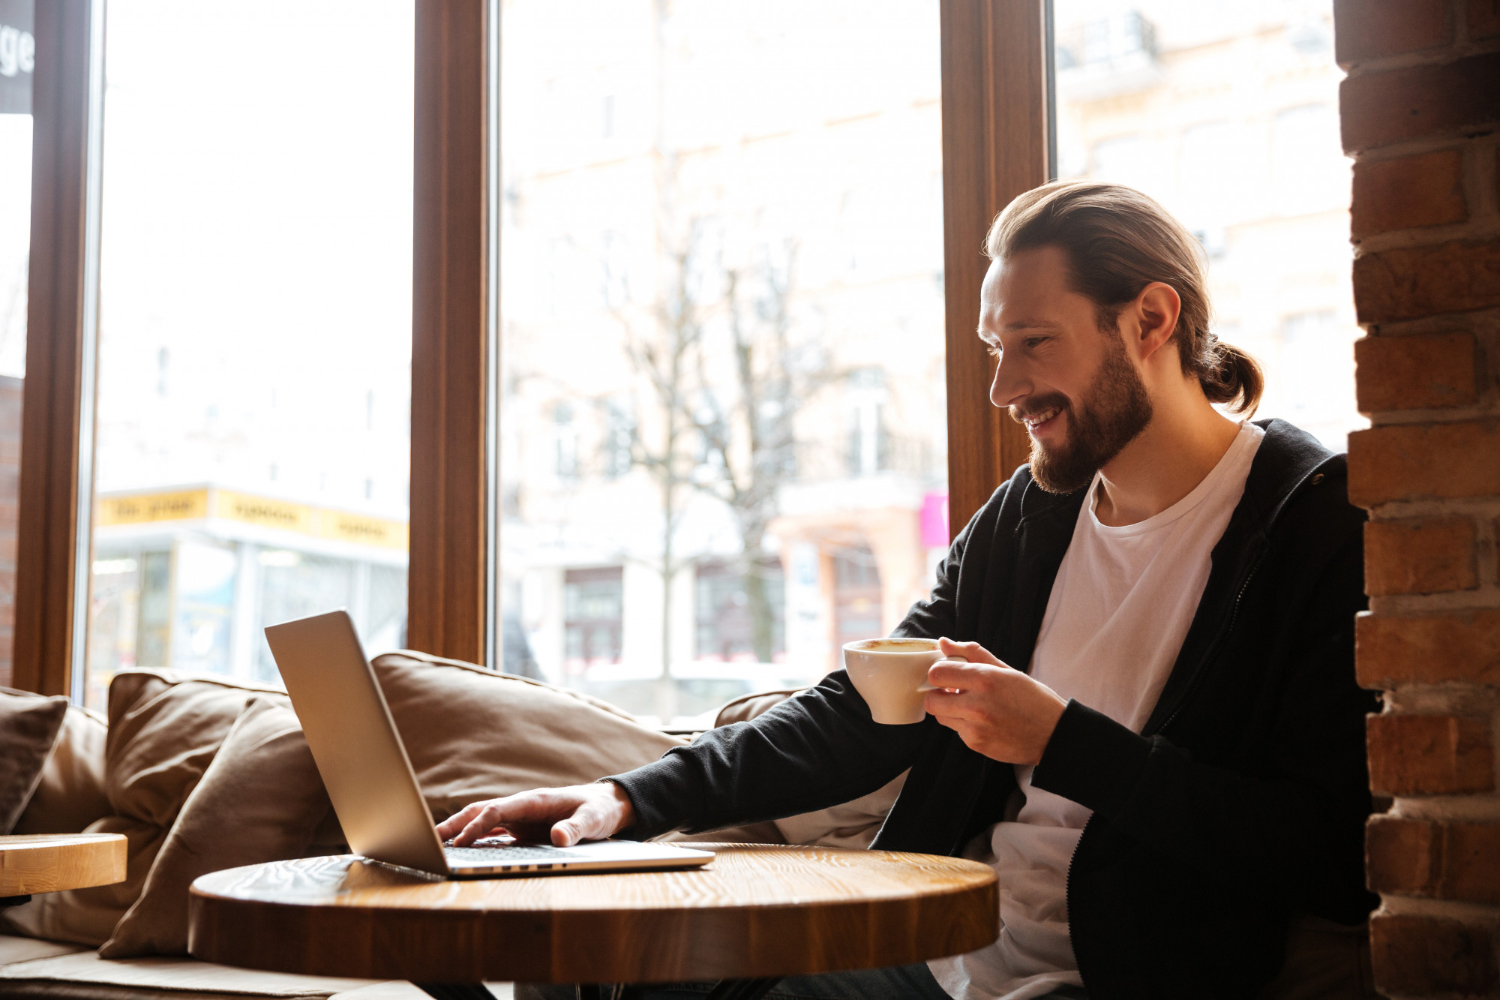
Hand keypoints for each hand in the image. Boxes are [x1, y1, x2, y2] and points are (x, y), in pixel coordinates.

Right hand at [435, 782, 635, 846]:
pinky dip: (475, 837)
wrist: (608, 805)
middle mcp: (523, 806)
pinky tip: (460, 849)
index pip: (498, 810)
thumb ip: (576, 829)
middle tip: (429, 839)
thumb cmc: (599, 810)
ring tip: (434, 844)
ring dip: (460, 829)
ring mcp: (521, 816)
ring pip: (483, 819)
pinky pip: (494, 831)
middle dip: (456, 824)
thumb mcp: (593, 821)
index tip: (459, 841)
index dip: (477, 825)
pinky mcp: (523, 827)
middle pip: (482, 810)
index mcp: (535, 800)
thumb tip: (558, 838)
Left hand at [924, 637, 1066, 764]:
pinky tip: (983, 721)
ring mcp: (975, 728)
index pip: (937, 673)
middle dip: (938, 694)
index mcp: (986, 680)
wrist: (1054, 734)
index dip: (939, 672)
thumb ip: (972, 654)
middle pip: (931, 700)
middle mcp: (977, 705)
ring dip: (949, 710)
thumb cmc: (1033, 699)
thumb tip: (944, 643)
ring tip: (970, 706)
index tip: (949, 674)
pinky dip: (964, 725)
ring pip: (940, 717)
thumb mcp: (1007, 670)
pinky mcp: (977, 745)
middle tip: (953, 692)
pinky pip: (956, 731)